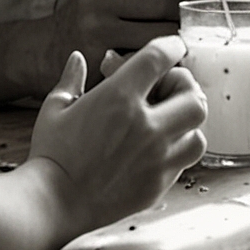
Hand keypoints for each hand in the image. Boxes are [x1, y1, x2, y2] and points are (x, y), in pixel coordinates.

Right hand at [29, 35, 206, 237]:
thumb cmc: (51, 154)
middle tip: (169, 90)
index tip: (174, 46)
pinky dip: (177, 151)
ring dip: (187, 123)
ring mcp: (156, 158)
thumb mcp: (55, 108)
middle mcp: (146, 127)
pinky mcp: (157, 184)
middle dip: (185, 87)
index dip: (172, 46)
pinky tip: (158, 149)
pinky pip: (184, 162)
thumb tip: (78, 58)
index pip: (160, 58)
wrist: (52, 204)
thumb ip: (72, 79)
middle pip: (194, 96)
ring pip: (198, 133)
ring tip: (169, 122)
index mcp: (119, 98)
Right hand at [47, 0, 196, 75]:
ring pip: (161, 32)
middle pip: (164, 0)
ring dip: (177, 37)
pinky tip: (160, 58)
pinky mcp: (103, 59)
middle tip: (188, 18)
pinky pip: (149, 57)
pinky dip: (162, 59)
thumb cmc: (89, 16)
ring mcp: (98, 29)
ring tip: (177, 39)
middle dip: (183, 11)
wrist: (47, 50)